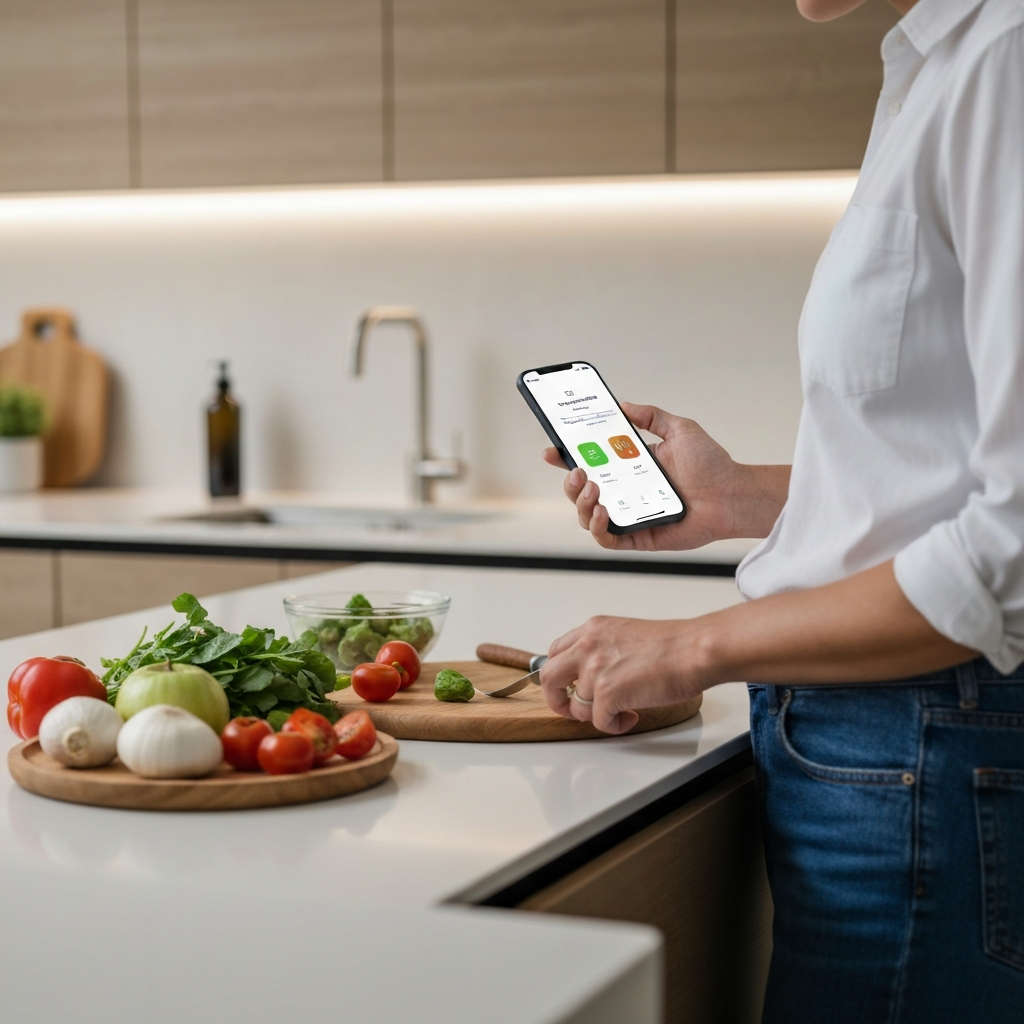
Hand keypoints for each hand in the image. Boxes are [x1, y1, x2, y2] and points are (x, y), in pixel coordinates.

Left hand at [539, 616, 707, 734]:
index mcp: (592, 629)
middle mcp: (587, 646)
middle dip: (558, 700)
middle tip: (574, 711)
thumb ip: (603, 650)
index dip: (560, 675)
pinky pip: (598, 722)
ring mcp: (594, 669)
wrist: (694, 650)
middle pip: (548, 677)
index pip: (556, 652)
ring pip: (576, 706)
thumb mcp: (626, 635)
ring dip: (597, 715)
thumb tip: (595, 675)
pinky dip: (614, 726)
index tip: (568, 688)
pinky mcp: (607, 693)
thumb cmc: (673, 645)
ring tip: (622, 711)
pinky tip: (631, 716)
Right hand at [542, 402, 789, 551]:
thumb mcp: (679, 429)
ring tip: (591, 489)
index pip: (590, 464)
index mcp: (630, 468)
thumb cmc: (711, 465)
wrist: (732, 493)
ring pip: (588, 517)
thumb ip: (651, 416)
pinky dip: (598, 528)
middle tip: (577, 471)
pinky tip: (602, 511)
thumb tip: (623, 405)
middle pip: (581, 492)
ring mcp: (630, 516)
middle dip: (570, 483)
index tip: (552, 450)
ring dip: (581, 503)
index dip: (566, 459)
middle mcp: (626, 493)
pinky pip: (608, 539)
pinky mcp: (639, 537)